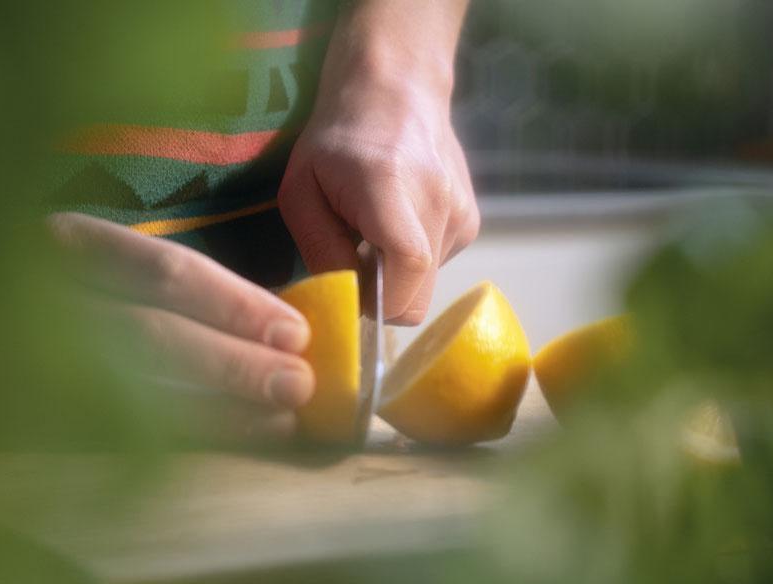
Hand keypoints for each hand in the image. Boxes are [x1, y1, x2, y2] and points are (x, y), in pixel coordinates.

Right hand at [48, 213, 314, 440]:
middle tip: (298, 384)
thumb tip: (277, 330)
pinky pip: (112, 432)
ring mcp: (27, 357)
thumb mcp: (100, 262)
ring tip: (279, 420)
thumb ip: (171, 290)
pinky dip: (179, 437)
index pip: (163, 271)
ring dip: (217, 409)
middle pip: (152, 335)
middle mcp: (43, 295)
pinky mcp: (23, 411)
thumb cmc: (52, 282)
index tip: (295, 332)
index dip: (236, 304)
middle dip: (233, 364)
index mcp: (68, 243)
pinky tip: (231, 439)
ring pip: (131, 392)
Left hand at [278, 0, 476, 324]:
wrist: (396, 87)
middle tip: (353, 267)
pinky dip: (411, 259)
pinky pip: (436, 266)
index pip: (405, 281)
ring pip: (425, 285)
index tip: (348, 295)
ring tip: (374, 231)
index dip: (376, 306)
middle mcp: (438, 205)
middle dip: (382, 300)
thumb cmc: (337, 139)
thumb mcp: (302, 192)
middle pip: (417, 300)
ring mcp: (462, 215)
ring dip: (395, 275)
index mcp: (391, 192)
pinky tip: (397, 221)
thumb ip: (321, 252)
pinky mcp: (471, 221)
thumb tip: (345, 302)